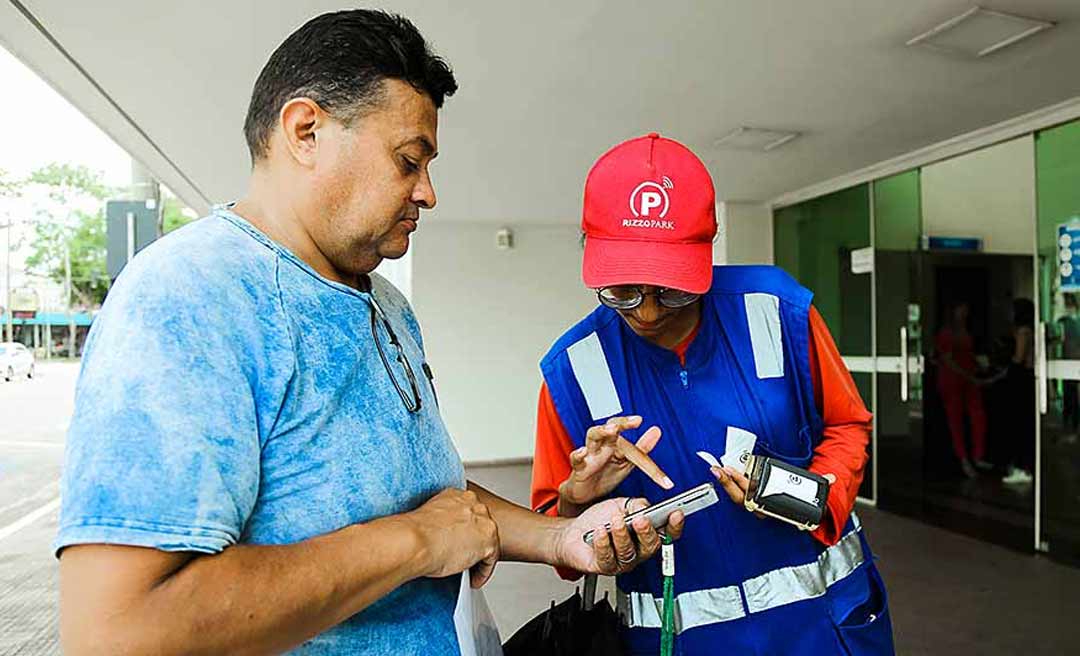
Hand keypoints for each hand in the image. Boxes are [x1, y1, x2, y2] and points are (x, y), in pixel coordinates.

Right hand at [406, 488, 499, 587]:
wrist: (414, 541)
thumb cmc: (415, 533)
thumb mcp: (429, 518)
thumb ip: (441, 522)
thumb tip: (441, 535)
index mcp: (458, 495)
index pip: (469, 513)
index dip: (465, 530)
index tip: (459, 541)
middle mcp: (474, 505)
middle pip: (481, 526)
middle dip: (474, 541)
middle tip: (465, 556)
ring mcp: (484, 523)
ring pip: (488, 542)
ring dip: (479, 558)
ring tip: (470, 571)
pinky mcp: (489, 543)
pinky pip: (490, 561)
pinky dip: (482, 572)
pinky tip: (474, 580)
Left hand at [552, 497, 684, 574]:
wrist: (573, 533)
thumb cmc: (599, 520)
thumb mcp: (620, 506)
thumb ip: (636, 505)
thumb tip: (645, 508)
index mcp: (646, 536)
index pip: (667, 534)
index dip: (675, 526)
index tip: (676, 513)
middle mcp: (638, 551)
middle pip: (650, 546)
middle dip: (646, 532)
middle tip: (641, 519)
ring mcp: (623, 561)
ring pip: (628, 552)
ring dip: (622, 534)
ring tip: (615, 520)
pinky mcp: (605, 566)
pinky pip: (607, 558)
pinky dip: (603, 543)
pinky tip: (599, 531)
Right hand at [558, 416, 672, 515]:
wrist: (586, 495)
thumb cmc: (605, 474)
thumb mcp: (627, 462)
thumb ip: (642, 448)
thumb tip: (657, 430)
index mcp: (614, 442)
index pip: (624, 431)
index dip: (634, 428)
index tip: (649, 426)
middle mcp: (602, 444)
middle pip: (608, 427)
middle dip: (620, 423)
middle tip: (634, 421)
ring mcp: (589, 454)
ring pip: (592, 436)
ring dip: (601, 431)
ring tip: (612, 430)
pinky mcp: (579, 468)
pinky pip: (576, 458)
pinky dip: (579, 454)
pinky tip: (584, 452)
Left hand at [711, 466, 835, 511]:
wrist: (804, 510)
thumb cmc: (805, 500)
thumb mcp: (814, 493)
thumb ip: (823, 485)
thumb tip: (833, 478)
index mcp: (776, 507)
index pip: (758, 500)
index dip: (747, 488)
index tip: (739, 476)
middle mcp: (763, 508)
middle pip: (743, 499)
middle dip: (731, 484)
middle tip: (722, 469)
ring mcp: (755, 504)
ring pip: (738, 498)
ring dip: (726, 484)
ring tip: (717, 470)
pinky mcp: (751, 497)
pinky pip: (738, 494)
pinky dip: (729, 484)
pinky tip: (721, 473)